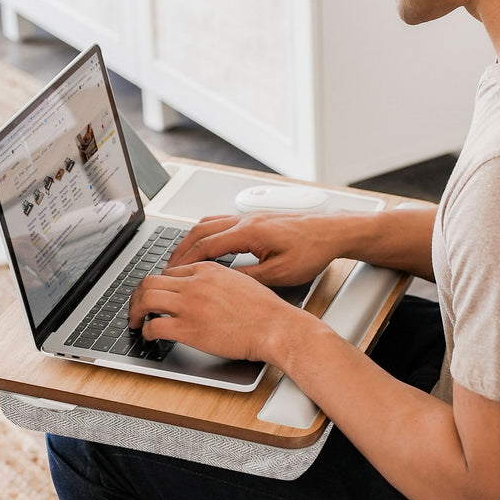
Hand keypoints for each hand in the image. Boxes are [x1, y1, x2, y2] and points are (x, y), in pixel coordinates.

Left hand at [128, 261, 303, 362]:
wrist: (274, 326)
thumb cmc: (264, 309)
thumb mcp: (240, 281)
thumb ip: (217, 280)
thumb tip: (202, 289)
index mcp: (207, 269)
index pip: (170, 271)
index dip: (158, 284)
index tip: (156, 295)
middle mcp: (194, 283)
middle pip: (150, 281)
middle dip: (137, 295)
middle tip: (136, 307)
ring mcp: (189, 305)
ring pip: (145, 299)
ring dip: (135, 311)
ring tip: (136, 321)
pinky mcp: (188, 329)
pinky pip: (154, 326)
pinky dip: (146, 331)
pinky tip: (150, 335)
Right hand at [167, 212, 345, 285]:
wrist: (332, 231)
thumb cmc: (312, 251)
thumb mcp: (279, 273)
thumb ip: (248, 277)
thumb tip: (222, 282)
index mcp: (248, 233)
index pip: (206, 245)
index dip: (185, 260)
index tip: (171, 273)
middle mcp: (245, 220)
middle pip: (201, 230)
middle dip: (181, 249)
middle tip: (167, 266)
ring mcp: (250, 217)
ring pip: (209, 222)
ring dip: (192, 239)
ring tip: (181, 256)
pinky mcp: (256, 219)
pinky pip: (222, 221)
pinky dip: (207, 232)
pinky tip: (207, 244)